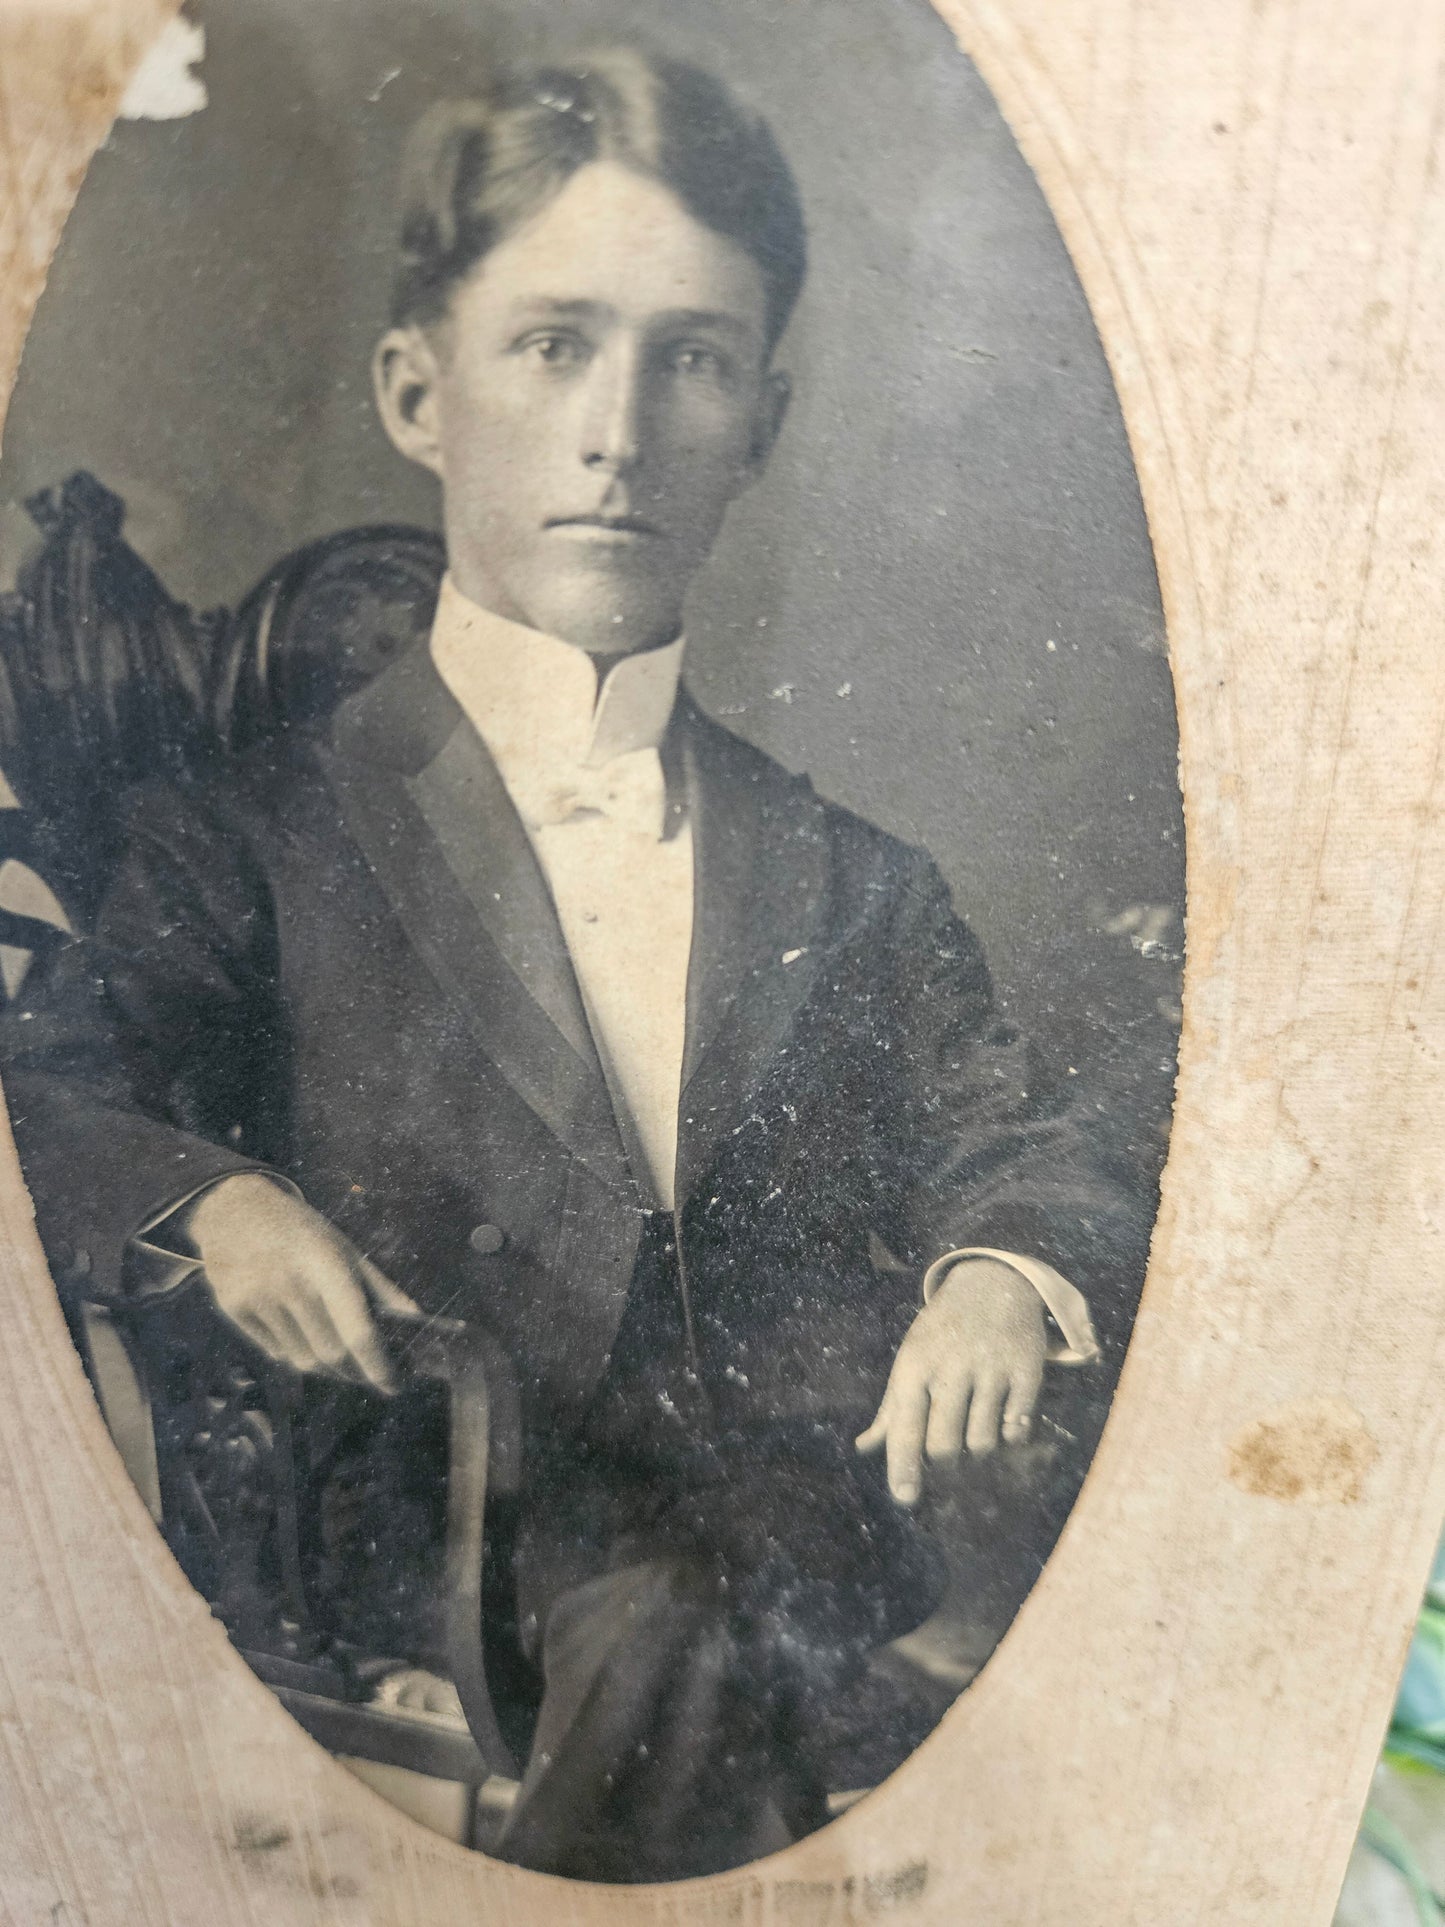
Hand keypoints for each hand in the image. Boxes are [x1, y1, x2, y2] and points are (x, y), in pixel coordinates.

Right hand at [183, 1173, 418, 1392]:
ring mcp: (258, 1297)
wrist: (235, 1207)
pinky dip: (294, 1355)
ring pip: (301, 1360)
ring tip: (339, 1362)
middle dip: (356, 1373)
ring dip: (326, 1369)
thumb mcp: (344, 1248)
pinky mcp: (233, 1308)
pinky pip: (273, 1351)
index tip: (394, 1386)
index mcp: (327, 1264)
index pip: (357, 1331)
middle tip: (370, 1377)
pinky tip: (302, 1339)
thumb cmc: (301, 1230)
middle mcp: (291, 1282)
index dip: (379, 1366)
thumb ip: (380, 1287)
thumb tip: (415, 1319)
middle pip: (331, 1354)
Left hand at [856, 1256, 1045, 1504]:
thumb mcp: (911, 1358)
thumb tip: (864, 1448)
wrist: (994, 1281)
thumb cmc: (943, 1331)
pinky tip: (1005, 1419)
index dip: (903, 1467)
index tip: (905, 1498)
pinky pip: (1018, 1426)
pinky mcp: (1027, 1369)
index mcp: (915, 1364)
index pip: (905, 1426)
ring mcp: (991, 1368)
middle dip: (944, 1462)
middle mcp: (951, 1366)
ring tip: (976, 1429)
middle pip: (944, 1444)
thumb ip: (891, 1408)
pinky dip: (1011, 1434)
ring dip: (978, 1449)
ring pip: (982, 1442)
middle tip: (948, 1455)